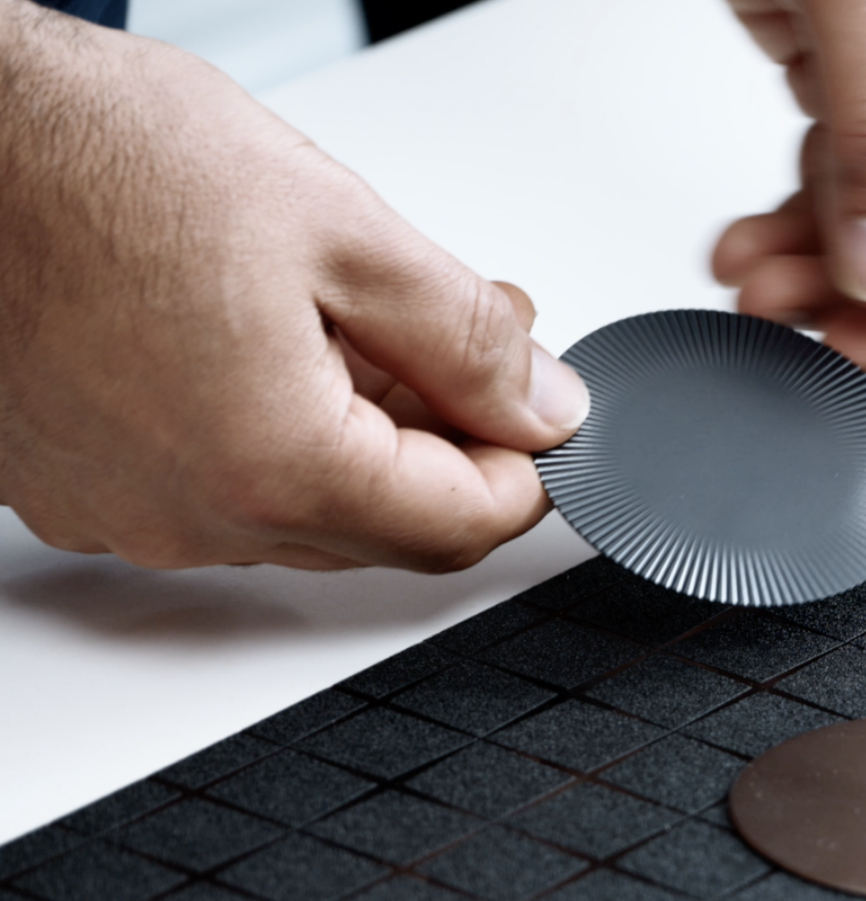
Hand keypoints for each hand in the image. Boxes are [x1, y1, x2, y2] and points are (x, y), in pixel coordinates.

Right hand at [0, 4, 587, 571]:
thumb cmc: (96, 159)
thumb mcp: (342, 229)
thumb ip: (465, 339)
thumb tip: (545, 408)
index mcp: (273, 467)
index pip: (463, 527)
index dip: (527, 463)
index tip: (538, 402)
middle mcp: (190, 517)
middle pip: (385, 527)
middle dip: (445, 437)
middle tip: (462, 334)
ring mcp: (121, 509)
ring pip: (299, 508)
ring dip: (356, 429)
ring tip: (352, 309)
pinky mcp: (71, 483)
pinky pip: (209, 486)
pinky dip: (262, 427)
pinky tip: (258, 333)